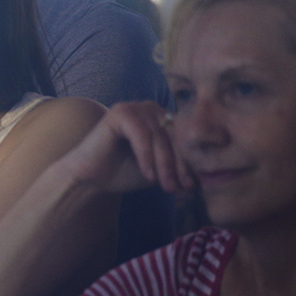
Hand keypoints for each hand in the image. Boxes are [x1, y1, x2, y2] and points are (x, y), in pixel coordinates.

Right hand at [63, 102, 193, 195]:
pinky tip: (147, 175)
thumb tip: (205, 174)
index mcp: (161, 118)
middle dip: (178, 164)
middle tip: (179, 187)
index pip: (183, 137)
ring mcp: (134, 107)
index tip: (191, 185)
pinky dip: (146, 156)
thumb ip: (178, 167)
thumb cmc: (122, 173)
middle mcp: (149, 108)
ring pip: (159, 136)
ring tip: (165, 185)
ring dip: (164, 163)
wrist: (90, 177)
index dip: (188, 162)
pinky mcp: (119, 112)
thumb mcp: (158, 170)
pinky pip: (140, 134)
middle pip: (174, 135)